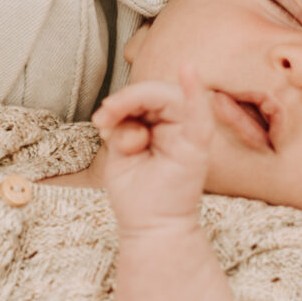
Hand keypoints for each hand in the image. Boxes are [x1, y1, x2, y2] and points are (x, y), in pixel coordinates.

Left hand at [93, 66, 212, 233]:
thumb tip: (117, 114)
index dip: (122, 100)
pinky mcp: (197, 147)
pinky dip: (195, 92)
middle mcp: (178, 126)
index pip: (146, 97)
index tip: (100, 120)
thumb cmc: (137, 194)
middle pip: (156, 92)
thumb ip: (122, 129)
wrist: (149, 229)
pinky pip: (201, 115)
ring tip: (109, 122)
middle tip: (102, 119)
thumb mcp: (120, 154)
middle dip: (125, 99)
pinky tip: (189, 71)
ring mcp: (190, 134)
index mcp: (161, 124)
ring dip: (135, 100)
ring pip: (169, 96)